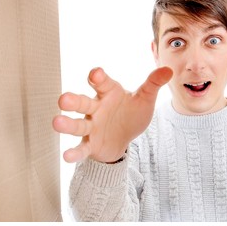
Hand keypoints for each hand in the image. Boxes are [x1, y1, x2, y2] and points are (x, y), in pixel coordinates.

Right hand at [52, 66, 172, 162]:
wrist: (124, 138)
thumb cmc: (131, 114)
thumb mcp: (145, 100)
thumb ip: (153, 84)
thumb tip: (169, 69)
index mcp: (109, 93)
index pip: (101, 83)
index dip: (98, 78)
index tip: (96, 74)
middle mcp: (96, 108)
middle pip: (82, 103)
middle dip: (73, 101)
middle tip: (64, 100)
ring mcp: (91, 126)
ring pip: (78, 124)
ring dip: (68, 124)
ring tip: (57, 123)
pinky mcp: (90, 143)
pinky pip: (81, 147)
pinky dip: (75, 152)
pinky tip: (67, 156)